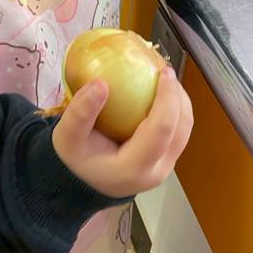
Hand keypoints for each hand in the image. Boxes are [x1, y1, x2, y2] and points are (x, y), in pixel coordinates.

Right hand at [52, 67, 192, 197]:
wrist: (79, 182)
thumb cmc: (73, 159)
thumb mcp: (67, 136)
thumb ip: (81, 112)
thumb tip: (101, 84)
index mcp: (134, 167)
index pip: (162, 129)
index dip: (168, 98)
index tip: (163, 71)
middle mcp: (156, 171)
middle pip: (181, 129)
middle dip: (179, 96)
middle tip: (165, 70)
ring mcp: (163, 168)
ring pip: (184, 131)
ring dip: (180, 102)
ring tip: (165, 78)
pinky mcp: (163, 161)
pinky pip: (177, 132)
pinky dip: (173, 110)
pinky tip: (158, 93)